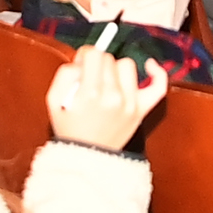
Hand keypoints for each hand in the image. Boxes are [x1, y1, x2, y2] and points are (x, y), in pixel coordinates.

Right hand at [45, 46, 163, 152]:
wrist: (86, 158)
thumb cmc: (69, 129)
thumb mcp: (53, 100)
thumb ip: (65, 73)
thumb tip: (83, 60)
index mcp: (90, 93)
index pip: (95, 54)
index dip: (86, 54)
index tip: (82, 64)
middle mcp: (113, 96)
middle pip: (109, 59)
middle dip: (98, 65)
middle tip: (90, 78)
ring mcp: (131, 104)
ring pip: (128, 65)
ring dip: (117, 70)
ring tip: (108, 82)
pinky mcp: (142, 111)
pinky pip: (159, 86)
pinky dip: (157, 73)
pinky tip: (149, 65)